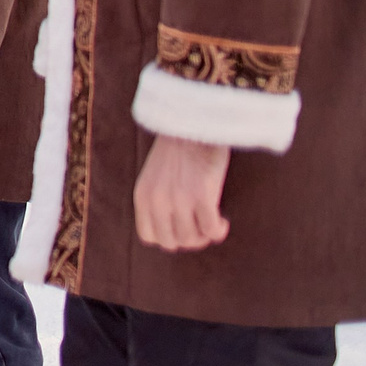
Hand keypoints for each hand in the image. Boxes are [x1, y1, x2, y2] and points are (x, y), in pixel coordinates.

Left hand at [133, 135, 231, 251]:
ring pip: (192, 239)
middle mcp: (157, 201)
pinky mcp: (202, 195)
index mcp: (142, 195)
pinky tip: (223, 221)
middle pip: (171, 242)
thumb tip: (174, 229)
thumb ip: (158, 200)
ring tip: (212, 221)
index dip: (169, 237)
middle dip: (189, 239)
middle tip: (202, 226)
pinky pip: (211, 230)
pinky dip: (219, 230)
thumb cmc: (179, 149)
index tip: (183, 228)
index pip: (149, 236)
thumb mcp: (155, 176)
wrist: (193, 123)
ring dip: (205, 235)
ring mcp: (178, 199)